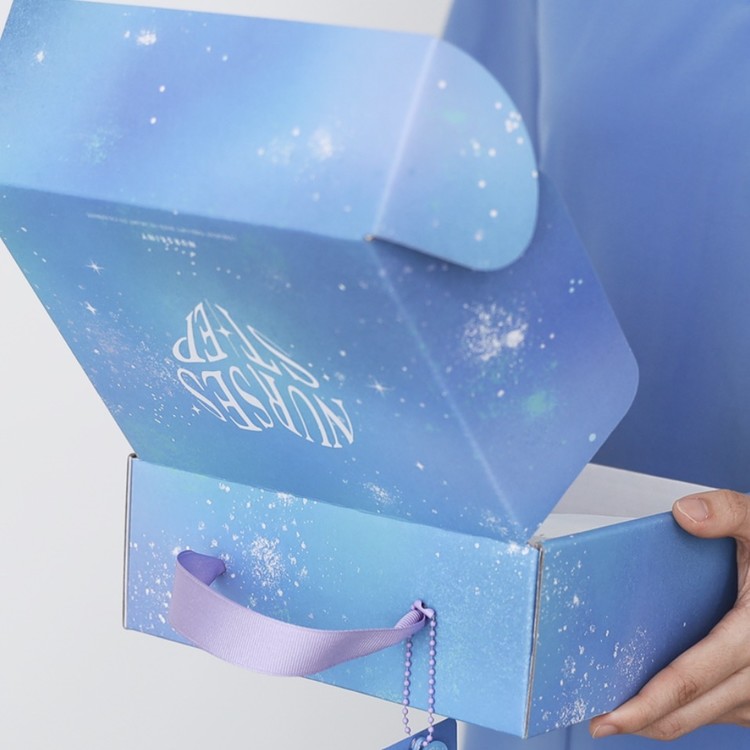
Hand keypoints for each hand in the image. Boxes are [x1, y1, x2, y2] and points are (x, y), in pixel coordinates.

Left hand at [589, 490, 749, 740]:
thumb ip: (728, 512)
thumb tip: (684, 513)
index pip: (690, 680)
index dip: (645, 704)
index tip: (608, 718)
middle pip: (691, 710)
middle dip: (641, 719)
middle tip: (597, 720)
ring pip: (706, 717)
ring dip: (664, 717)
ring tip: (621, 708)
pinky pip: (723, 711)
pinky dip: (690, 708)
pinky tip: (660, 696)